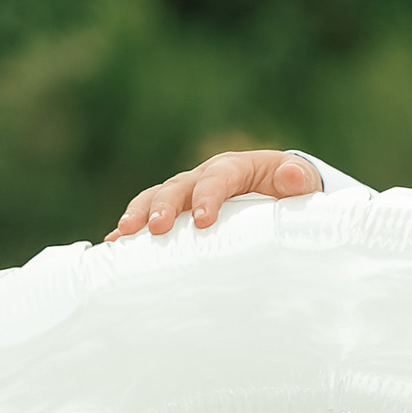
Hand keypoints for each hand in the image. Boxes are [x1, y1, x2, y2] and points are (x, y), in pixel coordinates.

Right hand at [105, 148, 319, 241]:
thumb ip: (298, 180)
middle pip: (179, 186)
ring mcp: (187, 193)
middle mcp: (205, 176)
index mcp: (235, 167)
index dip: (208, 196)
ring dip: (138, 214)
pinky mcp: (177, 210)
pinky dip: (131, 229)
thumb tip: (295, 177)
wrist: (279, 190)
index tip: (203, 221)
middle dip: (164, 206)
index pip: (219, 178)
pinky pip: (149, 216)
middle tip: (156, 229)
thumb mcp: (299, 182)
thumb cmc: (289, 189)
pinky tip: (113, 244)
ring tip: (122, 235)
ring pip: (156, 197)